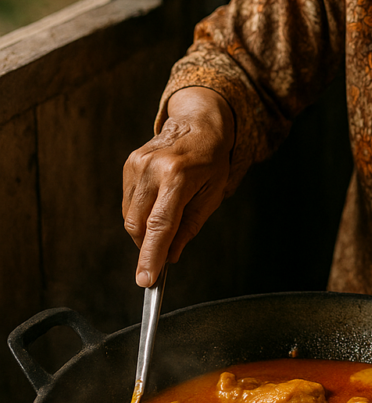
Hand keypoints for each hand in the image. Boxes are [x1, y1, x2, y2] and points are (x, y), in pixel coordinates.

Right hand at [122, 87, 234, 286]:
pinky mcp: (129, 164)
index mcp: (178, 176)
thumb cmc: (212, 160)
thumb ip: (189, 227)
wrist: (199, 123)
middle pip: (138, 224)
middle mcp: (153, 169)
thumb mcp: (212, 195)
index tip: (146, 280)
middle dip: (147, 246)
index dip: (151, 256)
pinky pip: (129, 202)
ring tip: (167, 220)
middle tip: (160, 256)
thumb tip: (170, 256)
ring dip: (144, 230)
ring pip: (130, 216)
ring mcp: (137, 164)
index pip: (160, 225)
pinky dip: (141, 213)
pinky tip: (158, 203)